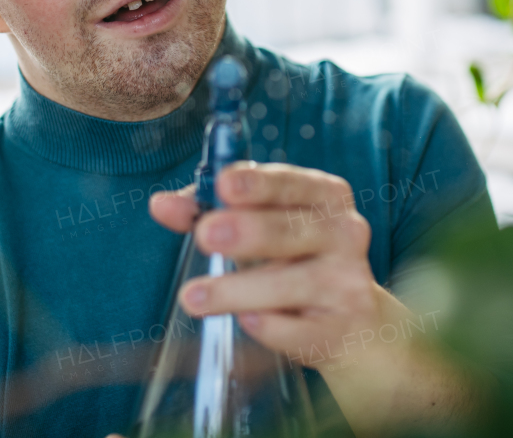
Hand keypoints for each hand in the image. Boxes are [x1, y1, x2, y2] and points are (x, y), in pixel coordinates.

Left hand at [150, 161, 388, 368]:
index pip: (293, 182)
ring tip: (194, 297)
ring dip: (238, 289)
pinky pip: (297, 330)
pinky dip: (268, 327)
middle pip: (293, 229)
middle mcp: (343, 233)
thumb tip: (161, 204)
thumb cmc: (295, 259)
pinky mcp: (339, 329)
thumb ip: (209, 209)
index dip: (259, 182)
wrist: (351, 321)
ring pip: (290, 283)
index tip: (225, 184)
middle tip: (205, 235)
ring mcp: (346, 283)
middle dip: (248, 231)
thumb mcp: (260, 224)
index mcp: (325, 196)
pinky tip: (247, 321)